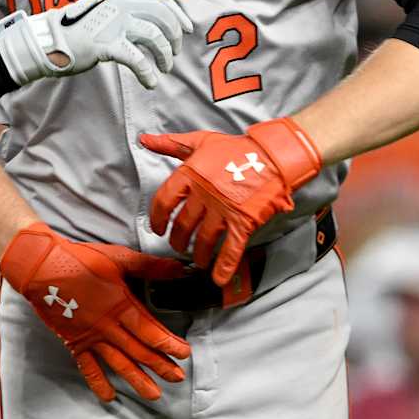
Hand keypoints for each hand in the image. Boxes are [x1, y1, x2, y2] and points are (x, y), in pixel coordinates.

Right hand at [0, 0, 192, 88]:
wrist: (49, 41)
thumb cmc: (76, 30)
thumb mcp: (102, 11)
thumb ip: (124, 11)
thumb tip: (151, 21)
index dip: (178, 14)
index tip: (187, 29)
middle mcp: (119, 4)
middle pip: (161, 16)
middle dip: (173, 37)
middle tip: (173, 54)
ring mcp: (112, 23)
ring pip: (154, 37)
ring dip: (164, 55)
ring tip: (163, 69)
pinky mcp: (105, 44)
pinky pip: (137, 59)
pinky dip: (148, 73)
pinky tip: (150, 83)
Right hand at [0, 223, 191, 402]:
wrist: (41, 267)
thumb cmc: (80, 260)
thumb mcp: (118, 258)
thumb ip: (150, 266)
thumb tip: (179, 268)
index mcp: (121, 305)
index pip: (151, 331)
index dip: (169, 344)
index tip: (185, 354)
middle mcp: (108, 326)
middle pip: (139, 351)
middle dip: (161, 366)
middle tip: (178, 378)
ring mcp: (90, 337)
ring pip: (118, 363)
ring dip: (137, 379)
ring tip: (154, 395)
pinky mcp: (74, 342)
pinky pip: (88, 367)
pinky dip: (98, 383)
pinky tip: (109, 397)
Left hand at [140, 118, 323, 288]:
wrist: (273, 156)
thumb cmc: (236, 148)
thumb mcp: (200, 141)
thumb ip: (170, 144)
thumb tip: (145, 140)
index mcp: (190, 175)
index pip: (164, 201)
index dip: (157, 217)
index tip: (157, 228)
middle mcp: (203, 194)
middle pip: (182, 224)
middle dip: (177, 239)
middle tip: (178, 246)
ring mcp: (223, 209)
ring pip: (203, 239)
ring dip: (198, 253)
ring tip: (197, 259)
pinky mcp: (244, 221)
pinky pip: (231, 248)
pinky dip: (225, 266)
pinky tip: (218, 278)